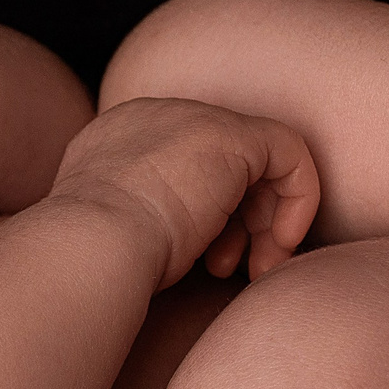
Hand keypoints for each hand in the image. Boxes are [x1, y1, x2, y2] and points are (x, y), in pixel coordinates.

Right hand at [49, 96, 320, 285]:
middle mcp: (155, 118)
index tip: (215, 263)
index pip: (183, 166)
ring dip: (266, 225)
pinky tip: (281, 245)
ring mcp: (193, 119)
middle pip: (222, 163)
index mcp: (118, 139)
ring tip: (256, 271)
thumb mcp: (111, 233)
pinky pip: (289, 155)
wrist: (90, 246)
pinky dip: (297, 202)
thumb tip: (171, 242)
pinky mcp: (231, 134)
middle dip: (243, 222)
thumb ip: (138, 219)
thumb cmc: (95, 260)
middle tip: (244, 270)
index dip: (211, 217)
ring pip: (257, 164)